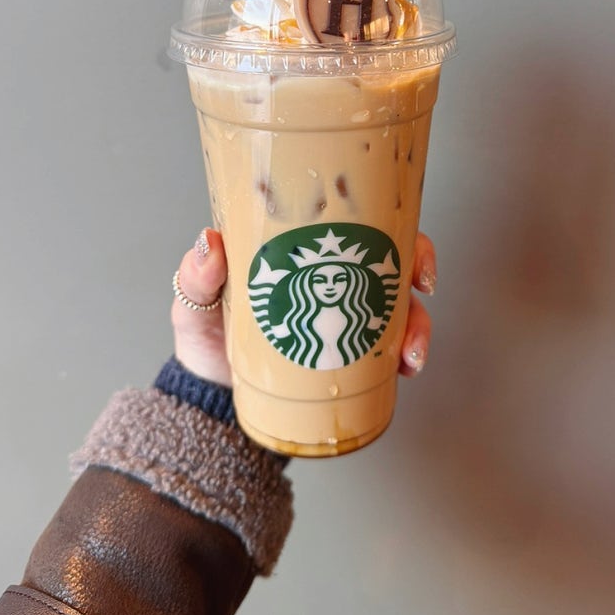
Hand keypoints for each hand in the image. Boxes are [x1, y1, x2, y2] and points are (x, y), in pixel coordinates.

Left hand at [172, 228, 435, 386]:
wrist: (213, 396)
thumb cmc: (206, 337)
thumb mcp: (195, 304)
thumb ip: (197, 277)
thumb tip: (210, 242)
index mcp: (299, 248)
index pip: (349, 218)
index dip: (389, 218)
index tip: (403, 238)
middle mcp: (330, 275)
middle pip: (388, 254)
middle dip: (416, 265)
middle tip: (420, 286)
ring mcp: (344, 312)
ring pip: (399, 304)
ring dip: (418, 323)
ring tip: (410, 352)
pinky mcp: (351, 350)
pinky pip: (390, 345)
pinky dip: (406, 354)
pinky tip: (405, 367)